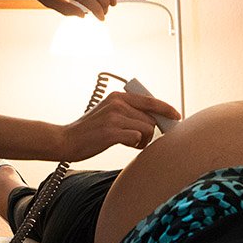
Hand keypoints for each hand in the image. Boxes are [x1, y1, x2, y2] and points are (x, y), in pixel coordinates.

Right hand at [59, 90, 181, 160]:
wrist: (65, 140)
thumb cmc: (89, 131)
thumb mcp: (108, 113)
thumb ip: (128, 112)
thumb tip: (154, 120)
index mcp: (118, 97)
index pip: (150, 100)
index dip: (166, 109)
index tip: (176, 116)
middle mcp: (117, 103)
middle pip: (151, 118)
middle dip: (151, 131)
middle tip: (142, 140)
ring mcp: (114, 117)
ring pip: (146, 129)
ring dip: (143, 140)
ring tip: (130, 143)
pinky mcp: (111, 132)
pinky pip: (137, 138)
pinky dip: (135, 144)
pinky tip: (126, 145)